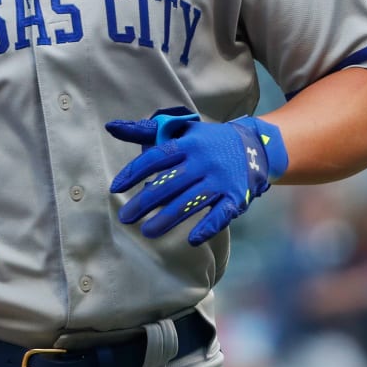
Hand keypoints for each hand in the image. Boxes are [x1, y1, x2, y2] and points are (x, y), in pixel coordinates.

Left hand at [107, 107, 287, 244]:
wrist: (255, 146)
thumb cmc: (206, 140)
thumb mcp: (180, 130)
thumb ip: (146, 132)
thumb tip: (111, 127)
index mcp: (187, 144)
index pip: (156, 158)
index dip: (134, 172)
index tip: (115, 188)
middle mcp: (202, 162)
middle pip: (169, 184)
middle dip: (144, 202)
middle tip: (125, 217)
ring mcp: (220, 180)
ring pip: (190, 202)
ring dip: (167, 219)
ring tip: (147, 231)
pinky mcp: (235, 196)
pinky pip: (221, 214)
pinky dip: (208, 227)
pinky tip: (192, 239)